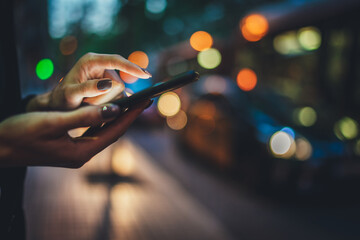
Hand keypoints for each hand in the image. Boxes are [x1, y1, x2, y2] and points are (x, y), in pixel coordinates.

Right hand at [0, 100, 149, 167]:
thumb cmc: (20, 133)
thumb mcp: (53, 122)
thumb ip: (84, 116)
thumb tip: (115, 110)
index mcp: (81, 152)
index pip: (115, 131)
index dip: (131, 115)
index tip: (146, 101)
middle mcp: (82, 155)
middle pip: (112, 133)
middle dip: (128, 117)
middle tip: (143, 100)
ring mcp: (75, 153)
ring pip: (103, 133)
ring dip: (117, 118)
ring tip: (129, 104)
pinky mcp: (68, 148)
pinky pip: (92, 133)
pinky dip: (102, 121)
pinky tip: (106, 112)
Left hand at [27, 53, 151, 110]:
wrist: (58, 106)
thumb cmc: (61, 99)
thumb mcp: (70, 95)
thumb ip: (88, 89)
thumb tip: (108, 83)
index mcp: (91, 61)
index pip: (117, 61)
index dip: (132, 68)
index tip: (146, 75)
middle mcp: (101, 66)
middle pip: (119, 84)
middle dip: (106, 97)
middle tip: (87, 103)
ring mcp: (106, 76)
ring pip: (120, 93)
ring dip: (106, 102)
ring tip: (89, 104)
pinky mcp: (110, 85)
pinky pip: (120, 97)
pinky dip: (111, 104)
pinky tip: (100, 105)